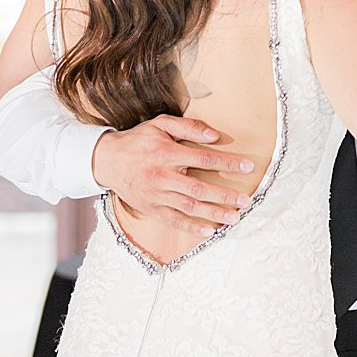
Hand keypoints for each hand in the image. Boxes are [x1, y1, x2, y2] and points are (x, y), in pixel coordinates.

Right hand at [92, 115, 256, 236]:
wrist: (107, 161)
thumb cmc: (138, 140)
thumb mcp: (160, 124)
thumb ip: (188, 127)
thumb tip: (214, 135)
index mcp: (167, 153)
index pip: (204, 158)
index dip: (227, 163)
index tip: (248, 166)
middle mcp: (163, 176)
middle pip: (198, 188)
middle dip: (224, 195)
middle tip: (245, 200)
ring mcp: (156, 195)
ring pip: (189, 207)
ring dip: (213, 213)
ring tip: (234, 217)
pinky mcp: (151, 208)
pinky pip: (173, 220)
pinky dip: (191, 227)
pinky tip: (208, 231)